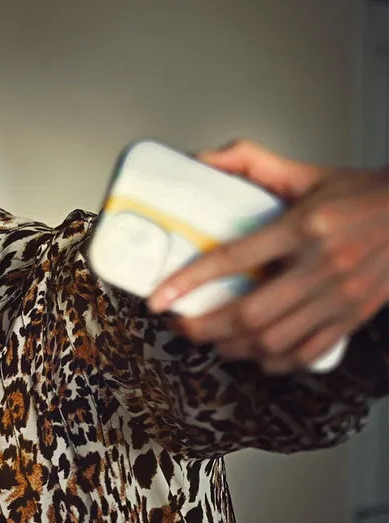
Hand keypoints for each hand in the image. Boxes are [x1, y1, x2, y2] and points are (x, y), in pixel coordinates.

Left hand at [148, 139, 388, 373]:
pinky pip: (310, 352)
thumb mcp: (308, 173)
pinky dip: (277, 361)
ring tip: (213, 341)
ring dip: (234, 348)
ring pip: (275, 339)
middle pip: (249, 313)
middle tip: (181, 325)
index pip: (233, 258)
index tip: (159, 298)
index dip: (189, 281)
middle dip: (204, 327)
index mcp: (304, 226)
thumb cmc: (363, 195)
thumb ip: (253, 162)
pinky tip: (258, 356)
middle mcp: (323, 264)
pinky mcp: (356, 315)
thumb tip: (202, 160)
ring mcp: (342, 294)